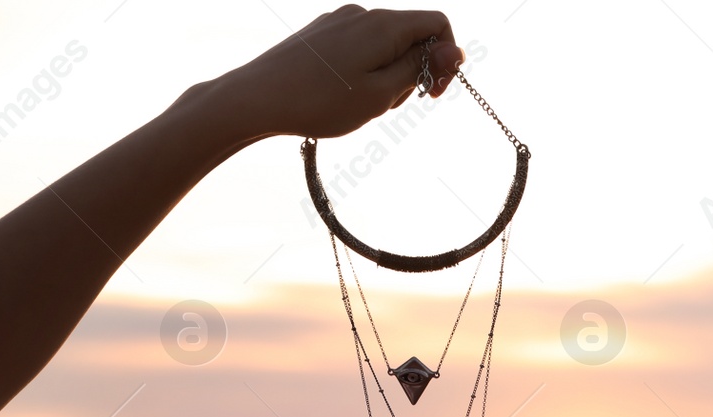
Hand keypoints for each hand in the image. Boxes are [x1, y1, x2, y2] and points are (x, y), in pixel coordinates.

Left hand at [207, 5, 466, 141]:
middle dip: (415, 70)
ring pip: (386, 43)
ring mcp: (339, 21)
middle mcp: (362, 14)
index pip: (438, 24)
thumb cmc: (321, 102)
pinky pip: (361, 46)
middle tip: (392, 106)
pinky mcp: (322, 33)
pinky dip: (367, 70)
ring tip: (364, 103)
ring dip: (390, 74)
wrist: (257, 98)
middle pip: (412, 35)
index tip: (432, 93)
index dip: (446, 59)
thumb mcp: (383, 93)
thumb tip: (455, 49)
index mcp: (383, 25)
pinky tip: (346, 94)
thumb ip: (421, 68)